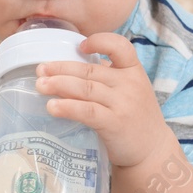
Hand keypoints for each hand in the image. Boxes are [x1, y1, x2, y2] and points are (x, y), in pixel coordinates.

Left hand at [34, 33, 172, 168]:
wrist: (153, 151)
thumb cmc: (135, 119)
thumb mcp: (130, 91)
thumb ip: (108, 79)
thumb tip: (68, 70)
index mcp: (134, 71)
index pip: (120, 46)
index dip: (99, 41)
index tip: (79, 46)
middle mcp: (130, 84)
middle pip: (90, 70)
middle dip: (61, 68)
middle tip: (40, 70)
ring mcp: (123, 104)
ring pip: (85, 88)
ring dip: (59, 85)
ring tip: (40, 85)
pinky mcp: (115, 124)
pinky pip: (87, 111)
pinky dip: (68, 107)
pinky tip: (52, 106)